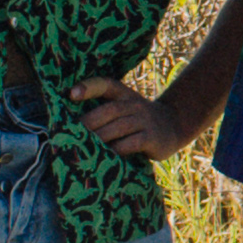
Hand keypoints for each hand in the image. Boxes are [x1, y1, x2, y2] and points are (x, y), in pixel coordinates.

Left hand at [71, 74, 187, 160]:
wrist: (173, 125)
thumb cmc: (138, 119)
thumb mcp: (125, 107)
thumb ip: (104, 111)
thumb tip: (70, 126)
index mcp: (124, 94)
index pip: (106, 85)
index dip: (89, 87)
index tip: (71, 95)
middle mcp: (135, 104)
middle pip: (110, 110)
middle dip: (88, 123)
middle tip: (69, 135)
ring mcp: (145, 120)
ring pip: (119, 127)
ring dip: (100, 138)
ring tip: (83, 148)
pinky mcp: (153, 138)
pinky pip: (132, 143)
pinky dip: (117, 150)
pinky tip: (106, 157)